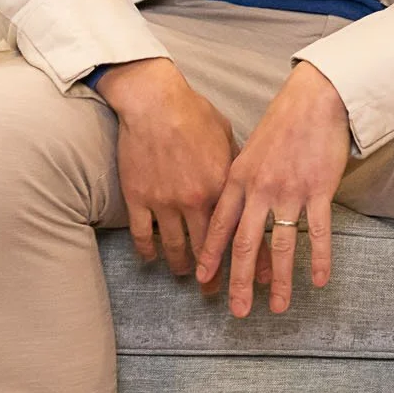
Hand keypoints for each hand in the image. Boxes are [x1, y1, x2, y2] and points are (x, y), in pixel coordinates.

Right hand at [96, 58, 234, 276]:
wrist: (154, 101)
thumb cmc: (193, 112)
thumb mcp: (226, 136)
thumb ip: (237, 166)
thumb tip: (249, 184)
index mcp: (223, 185)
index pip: (239, 232)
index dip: (249, 259)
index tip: (255, 278)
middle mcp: (195, 199)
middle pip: (207, 250)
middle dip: (215, 276)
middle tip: (219, 292)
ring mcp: (164, 201)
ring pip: (175, 248)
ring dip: (182, 267)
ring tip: (186, 276)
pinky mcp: (138, 198)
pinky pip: (142, 235)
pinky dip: (148, 252)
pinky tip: (152, 259)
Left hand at [198, 61, 350, 316]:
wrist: (315, 98)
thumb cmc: (283, 122)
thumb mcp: (250, 149)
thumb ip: (240, 179)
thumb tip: (235, 208)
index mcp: (238, 178)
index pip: (219, 225)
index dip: (211, 255)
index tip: (204, 280)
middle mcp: (259, 189)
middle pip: (245, 244)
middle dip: (239, 282)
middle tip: (236, 311)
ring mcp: (289, 191)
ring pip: (280, 246)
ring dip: (279, 282)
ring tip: (277, 307)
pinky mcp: (318, 190)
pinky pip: (317, 232)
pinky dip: (318, 259)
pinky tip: (318, 280)